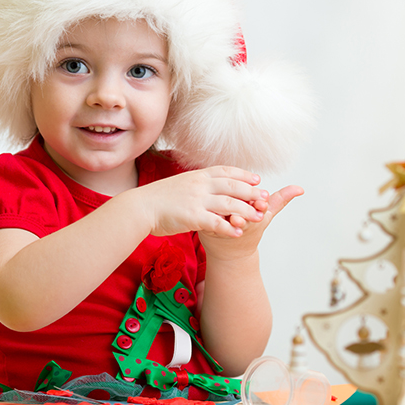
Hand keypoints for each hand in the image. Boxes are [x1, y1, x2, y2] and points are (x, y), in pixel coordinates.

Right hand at [128, 166, 269, 237]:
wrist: (139, 207)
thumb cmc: (155, 199)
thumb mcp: (178, 184)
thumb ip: (194, 185)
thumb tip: (203, 186)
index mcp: (196, 176)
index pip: (226, 171)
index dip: (243, 175)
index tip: (256, 178)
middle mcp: (200, 185)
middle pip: (233, 186)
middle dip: (252, 192)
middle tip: (265, 197)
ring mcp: (197, 200)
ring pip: (229, 204)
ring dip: (247, 211)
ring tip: (260, 218)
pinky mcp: (192, 216)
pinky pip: (216, 223)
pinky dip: (229, 228)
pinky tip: (238, 233)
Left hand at [199, 184, 303, 260]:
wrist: (230, 250)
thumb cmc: (249, 225)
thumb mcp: (267, 214)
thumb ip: (281, 199)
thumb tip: (300, 188)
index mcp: (255, 216)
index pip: (260, 210)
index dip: (260, 207)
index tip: (262, 204)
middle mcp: (241, 222)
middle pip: (243, 217)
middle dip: (243, 215)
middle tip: (240, 215)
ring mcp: (224, 227)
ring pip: (226, 222)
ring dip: (226, 221)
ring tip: (226, 219)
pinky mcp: (208, 228)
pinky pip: (209, 224)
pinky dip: (208, 222)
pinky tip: (206, 216)